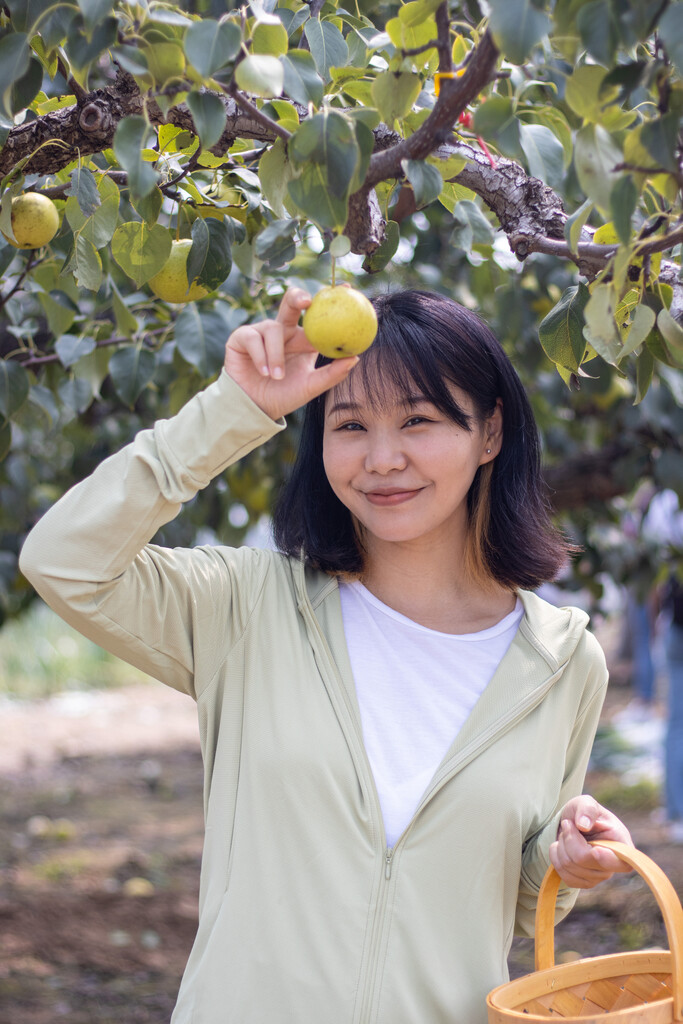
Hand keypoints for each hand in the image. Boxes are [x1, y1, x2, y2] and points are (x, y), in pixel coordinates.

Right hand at [224, 287, 358, 420]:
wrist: (255, 408)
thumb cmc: (284, 396)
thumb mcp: (311, 387)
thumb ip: (332, 374)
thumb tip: (355, 358)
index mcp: (301, 339)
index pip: (316, 315)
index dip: (329, 298)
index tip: (347, 288)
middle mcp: (283, 331)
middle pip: (291, 303)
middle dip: (298, 296)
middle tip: (307, 301)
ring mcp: (261, 332)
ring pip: (273, 328)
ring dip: (276, 354)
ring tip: (277, 376)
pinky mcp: (241, 338)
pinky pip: (252, 337)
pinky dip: (261, 355)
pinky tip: (264, 372)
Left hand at [549, 795, 633, 888]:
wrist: (572, 825)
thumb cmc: (584, 813)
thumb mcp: (585, 802)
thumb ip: (587, 809)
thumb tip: (584, 824)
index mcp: (621, 844)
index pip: (622, 863)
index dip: (607, 859)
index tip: (595, 850)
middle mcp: (613, 865)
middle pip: (583, 860)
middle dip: (569, 838)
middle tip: (568, 825)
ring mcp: (599, 876)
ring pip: (569, 866)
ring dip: (560, 846)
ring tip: (567, 835)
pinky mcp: (585, 882)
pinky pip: (564, 876)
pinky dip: (556, 858)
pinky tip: (561, 848)